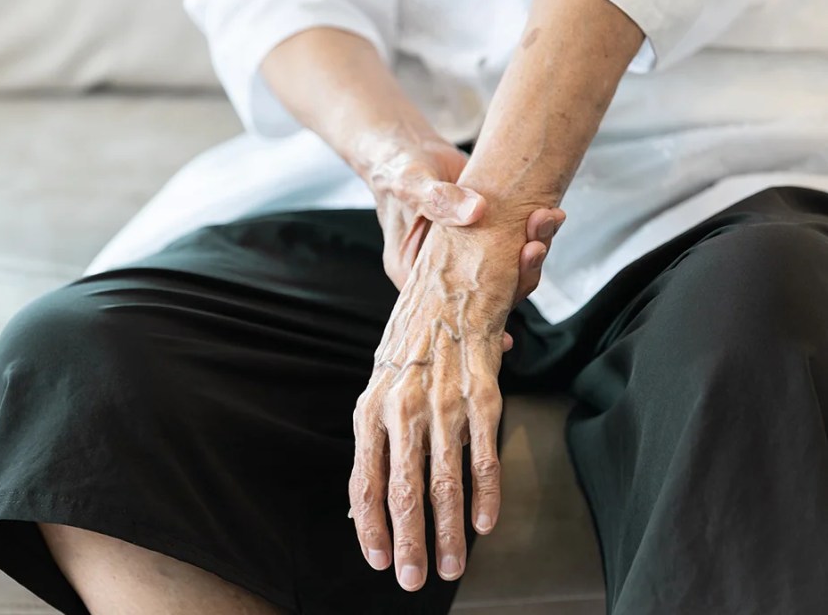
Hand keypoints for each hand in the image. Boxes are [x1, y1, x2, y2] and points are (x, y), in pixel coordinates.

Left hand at [348, 217, 523, 590]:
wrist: (455, 267)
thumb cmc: (417, 328)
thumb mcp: (384, 376)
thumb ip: (380, 428)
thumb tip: (374, 483)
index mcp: (370, 406)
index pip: (363, 479)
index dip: (368, 524)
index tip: (375, 559)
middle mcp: (399, 406)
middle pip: (401, 490)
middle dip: (406, 542)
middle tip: (410, 581)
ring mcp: (441, 401)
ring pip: (442, 481)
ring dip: (445, 532)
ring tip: (450, 569)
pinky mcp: (482, 391)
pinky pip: (484, 454)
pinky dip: (485, 494)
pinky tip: (485, 525)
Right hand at [363, 138, 563, 310]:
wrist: (412, 149)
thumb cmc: (399, 170)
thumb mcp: (410, 183)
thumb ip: (438, 198)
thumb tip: (476, 211)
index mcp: (413, 271)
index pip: (450, 304)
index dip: (483, 305)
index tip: (509, 289)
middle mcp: (443, 270)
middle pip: (487, 293)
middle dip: (519, 272)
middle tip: (535, 245)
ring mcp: (467, 256)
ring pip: (506, 271)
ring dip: (533, 251)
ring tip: (546, 219)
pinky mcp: (486, 237)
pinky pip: (514, 247)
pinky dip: (533, 232)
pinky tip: (548, 214)